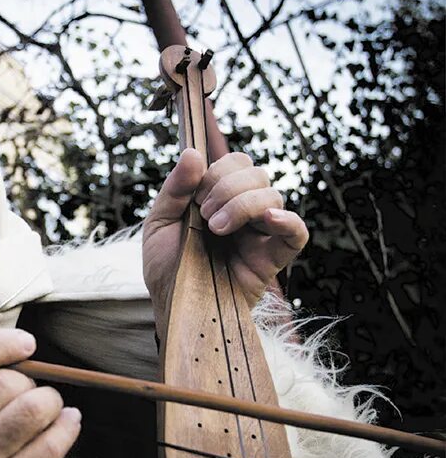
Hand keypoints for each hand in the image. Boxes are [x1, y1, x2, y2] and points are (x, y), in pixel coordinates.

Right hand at [0, 301, 81, 457]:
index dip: (1, 344)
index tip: (25, 344)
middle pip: (4, 384)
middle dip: (26, 379)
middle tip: (25, 388)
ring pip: (32, 410)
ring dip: (48, 400)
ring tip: (45, 404)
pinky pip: (50, 446)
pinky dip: (66, 426)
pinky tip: (66, 420)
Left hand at [143, 149, 308, 334]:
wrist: (171, 304)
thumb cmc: (165, 266)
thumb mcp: (159, 223)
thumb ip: (175, 189)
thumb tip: (192, 153)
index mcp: (219, 198)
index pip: (236, 163)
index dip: (217, 171)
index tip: (195, 197)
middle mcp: (243, 212)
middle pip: (256, 174)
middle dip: (226, 187)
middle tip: (204, 215)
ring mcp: (260, 234)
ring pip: (273, 195)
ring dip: (243, 204)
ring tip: (217, 229)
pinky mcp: (272, 259)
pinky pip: (297, 233)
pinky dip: (288, 220)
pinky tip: (269, 219)